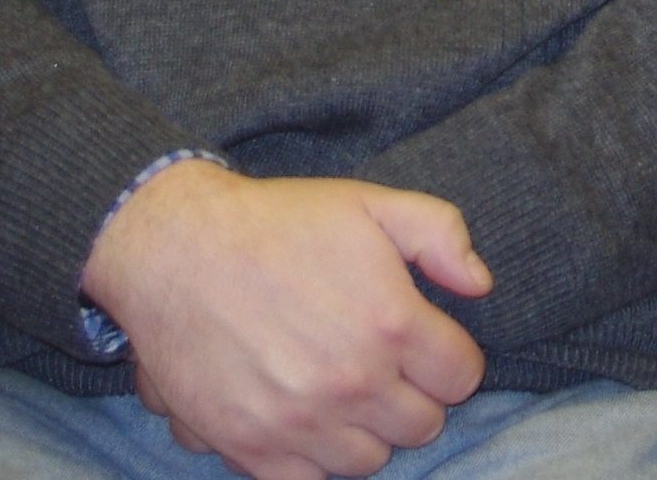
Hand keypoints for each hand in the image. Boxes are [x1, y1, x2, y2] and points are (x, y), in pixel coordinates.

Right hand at [84, 161, 492, 479]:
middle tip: (382, 365)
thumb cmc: (277, 223)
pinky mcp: (251, 447)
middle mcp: (352, 383)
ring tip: (344, 392)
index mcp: (391, 322)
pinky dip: (313, 459)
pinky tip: (305, 420)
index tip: (425, 343)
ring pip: (369, 461)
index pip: (462, 376)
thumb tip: (479, 285)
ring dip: (366, 431)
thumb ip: (440, 236)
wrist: (177, 249)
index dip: (449, 357)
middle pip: (421, 425)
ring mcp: (300, 422)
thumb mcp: (370, 203)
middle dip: (412, 395)